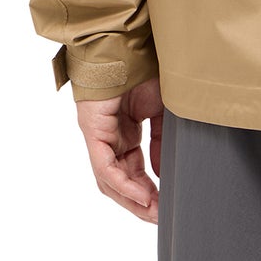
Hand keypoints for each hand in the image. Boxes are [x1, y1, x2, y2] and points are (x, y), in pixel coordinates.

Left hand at [76, 76, 164, 223]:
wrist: (128, 44)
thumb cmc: (144, 68)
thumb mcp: (161, 109)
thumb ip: (161, 140)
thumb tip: (162, 170)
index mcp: (125, 132)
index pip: (135, 170)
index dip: (151, 189)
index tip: (166, 204)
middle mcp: (109, 138)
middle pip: (122, 181)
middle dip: (141, 202)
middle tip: (160, 217)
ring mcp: (99, 137)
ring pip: (111, 180)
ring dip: (132, 200)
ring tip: (154, 212)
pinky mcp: (93, 132)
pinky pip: (106, 167)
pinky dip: (124, 183)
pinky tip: (143, 194)